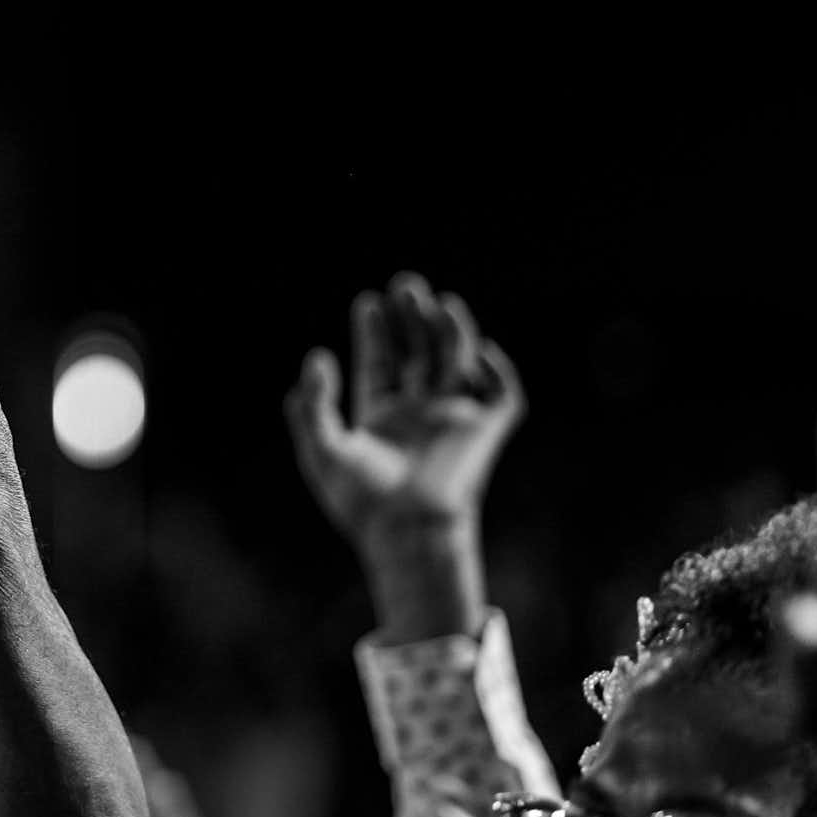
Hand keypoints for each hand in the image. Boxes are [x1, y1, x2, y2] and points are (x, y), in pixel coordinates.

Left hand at [287, 274, 523, 548]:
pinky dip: (498, 371)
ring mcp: (454, 420)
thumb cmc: (361, 501)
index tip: (368, 303)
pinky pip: (503, 396)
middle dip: (414, 319)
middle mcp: (419, 413)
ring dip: (451, 330)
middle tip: (405, 286)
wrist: (405, 531)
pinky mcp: (485, 433)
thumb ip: (313, 406)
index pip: (383, 363)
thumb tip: (316, 356)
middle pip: (421, 353)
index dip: (376, 333)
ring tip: (437, 302)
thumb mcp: (322, 450)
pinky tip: (480, 351)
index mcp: (382, 417)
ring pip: (458, 362)